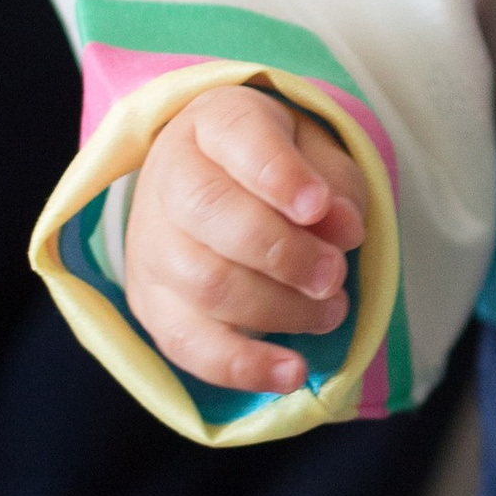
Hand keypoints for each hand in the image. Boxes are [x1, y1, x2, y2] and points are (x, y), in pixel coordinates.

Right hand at [126, 85, 366, 395]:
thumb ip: (335, 185)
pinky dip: (243, 365)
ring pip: (205, 284)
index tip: (320, 207)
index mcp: (213, 122)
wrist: (216, 184)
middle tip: (336, 275)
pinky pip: (188, 344)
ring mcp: (151, 244)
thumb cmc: (277, 166)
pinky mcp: (152, 303)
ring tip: (331, 311)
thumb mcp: (317, 154)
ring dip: (280, 308)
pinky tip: (292, 372)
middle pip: (211, 216)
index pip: (237, 140)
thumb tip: (343, 230)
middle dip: (284, 253)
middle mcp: (168, 178)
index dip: (279, 176)